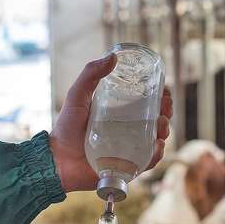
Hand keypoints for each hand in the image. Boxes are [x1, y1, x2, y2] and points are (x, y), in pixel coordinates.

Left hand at [50, 54, 173, 191]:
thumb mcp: (77, 96)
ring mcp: (130, 150)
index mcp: (121, 115)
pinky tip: (156, 145)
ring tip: (160, 124)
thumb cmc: (66, 128)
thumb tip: (113, 56)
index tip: (164, 90)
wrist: (58, 160)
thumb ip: (90, 74)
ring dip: (164, 131)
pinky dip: (156, 154)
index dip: (160, 97)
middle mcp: (129, 132)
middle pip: (157, 121)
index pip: (147, 104)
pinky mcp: (128, 167)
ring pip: (156, 140)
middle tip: (165, 106)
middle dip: (166, 112)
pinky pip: (148, 161)